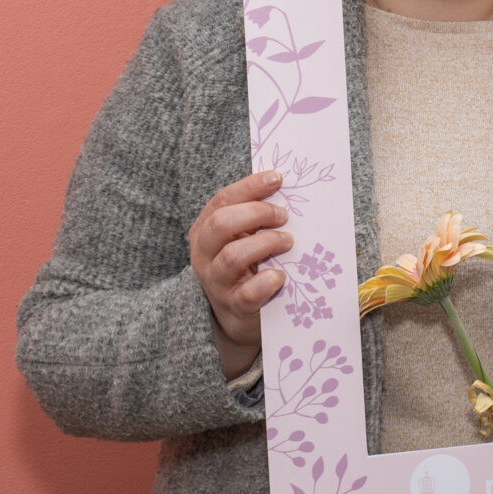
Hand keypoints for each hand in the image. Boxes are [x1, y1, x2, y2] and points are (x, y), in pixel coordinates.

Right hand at [188, 170, 292, 377]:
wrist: (238, 315)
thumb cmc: (247, 265)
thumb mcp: (244, 237)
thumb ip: (256, 216)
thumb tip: (285, 186)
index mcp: (206, 230)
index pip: (222, 200)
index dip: (249, 187)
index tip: (277, 178)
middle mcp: (205, 254)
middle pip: (221, 224)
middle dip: (256, 213)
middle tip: (284, 216)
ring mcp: (217, 282)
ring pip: (233, 257)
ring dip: (266, 243)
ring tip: (287, 242)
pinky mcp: (234, 306)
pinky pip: (248, 293)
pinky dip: (267, 282)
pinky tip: (280, 276)